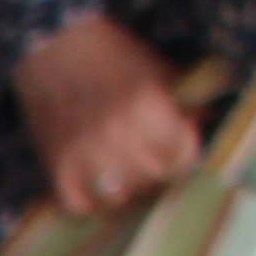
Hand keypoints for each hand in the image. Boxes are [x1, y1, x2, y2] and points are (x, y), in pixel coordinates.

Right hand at [14, 12, 202, 216]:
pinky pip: (80, 205)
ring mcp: (84, 153)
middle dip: (160, 172)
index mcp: (146, 105)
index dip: (187, 153)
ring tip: (129, 177)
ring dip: (128, 190)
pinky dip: (92, 202)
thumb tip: (201, 126)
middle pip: (153, 179)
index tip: (182, 147)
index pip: (182, 155)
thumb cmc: (112, 57)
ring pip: (119, 197)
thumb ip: (183, 102)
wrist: (54, 50)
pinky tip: (99, 187)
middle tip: (157, 163)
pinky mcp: (57, 166)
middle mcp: (115, 133)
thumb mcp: (157, 70)